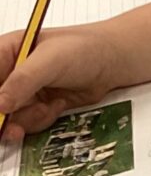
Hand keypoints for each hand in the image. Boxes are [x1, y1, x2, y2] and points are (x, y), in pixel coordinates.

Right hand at [0, 24, 122, 140]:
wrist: (115, 62)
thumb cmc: (85, 49)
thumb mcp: (52, 60)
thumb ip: (24, 80)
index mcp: (4, 53)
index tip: (0, 110)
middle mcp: (9, 74)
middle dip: (2, 118)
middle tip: (12, 127)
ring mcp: (22, 93)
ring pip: (6, 119)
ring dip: (24, 120)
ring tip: (45, 108)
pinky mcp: (36, 107)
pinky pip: (26, 124)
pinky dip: (40, 121)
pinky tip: (57, 106)